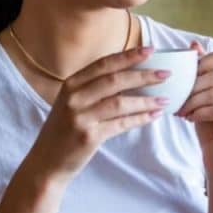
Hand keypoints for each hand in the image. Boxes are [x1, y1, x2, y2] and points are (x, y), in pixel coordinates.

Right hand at [28, 46, 170, 185]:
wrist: (47, 161)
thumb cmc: (64, 130)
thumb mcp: (72, 102)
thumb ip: (93, 89)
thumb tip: (131, 76)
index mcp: (71, 84)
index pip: (104, 64)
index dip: (129, 56)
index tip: (150, 50)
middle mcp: (74, 97)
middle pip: (115, 80)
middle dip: (143, 75)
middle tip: (166, 74)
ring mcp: (80, 117)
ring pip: (121, 102)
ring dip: (146, 100)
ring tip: (165, 99)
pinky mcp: (89, 136)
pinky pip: (121, 124)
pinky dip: (140, 119)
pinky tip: (153, 115)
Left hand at [176, 41, 212, 174]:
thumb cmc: (211, 125)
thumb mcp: (204, 95)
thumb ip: (202, 71)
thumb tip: (194, 45)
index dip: (206, 60)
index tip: (190, 76)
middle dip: (192, 86)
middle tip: (180, 98)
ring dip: (192, 101)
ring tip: (183, 109)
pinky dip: (198, 113)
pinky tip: (190, 118)